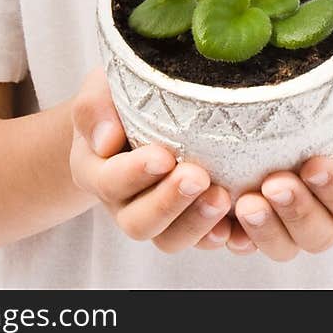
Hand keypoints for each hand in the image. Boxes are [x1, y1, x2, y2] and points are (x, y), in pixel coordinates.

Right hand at [69, 67, 232, 251]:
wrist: (130, 116)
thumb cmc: (116, 97)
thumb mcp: (99, 91)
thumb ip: (94, 108)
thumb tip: (107, 140)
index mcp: (96, 170)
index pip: (109, 181)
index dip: (136, 174)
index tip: (164, 156)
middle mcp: (122, 202)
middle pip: (139, 222)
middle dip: (170, 202)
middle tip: (199, 176)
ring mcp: (154, 216)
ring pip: (169, 239)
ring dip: (196, 223)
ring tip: (223, 197)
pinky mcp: (186, 221)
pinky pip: (201, 241)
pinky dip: (220, 236)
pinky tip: (239, 226)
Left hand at [225, 67, 332, 258]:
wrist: (316, 98)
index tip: (314, 164)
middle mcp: (327, 211)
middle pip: (318, 235)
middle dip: (296, 213)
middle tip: (273, 184)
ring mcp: (290, 218)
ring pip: (283, 246)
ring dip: (264, 230)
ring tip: (244, 203)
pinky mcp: (257, 215)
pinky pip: (244, 239)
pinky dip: (231, 236)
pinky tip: (219, 223)